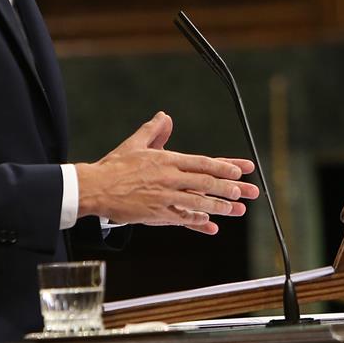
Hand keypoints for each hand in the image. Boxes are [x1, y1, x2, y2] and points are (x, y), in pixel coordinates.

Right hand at [76, 112, 259, 234]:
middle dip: (230, 187)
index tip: (242, 170)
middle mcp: (169, 178)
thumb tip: (165, 117)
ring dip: (220, 206)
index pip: (202, 162)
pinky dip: (198, 222)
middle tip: (248, 192)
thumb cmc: (114, 166)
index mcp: (166, 160)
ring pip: (198, 202)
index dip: (225, 166)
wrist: (95, 188)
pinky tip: (212, 226)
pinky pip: (182, 218)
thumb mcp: (135, 143)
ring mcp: (164, 197)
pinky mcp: (156, 214)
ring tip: (237, 210)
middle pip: (206, 183)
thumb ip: (153, 130)